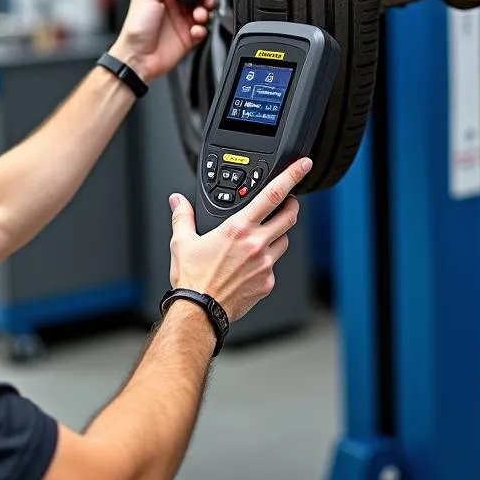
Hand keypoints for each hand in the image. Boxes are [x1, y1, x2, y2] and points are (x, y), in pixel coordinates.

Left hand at [109, 0, 213, 82]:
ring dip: (205, 12)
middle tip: (205, 1)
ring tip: (199, 16)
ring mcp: (180, 24)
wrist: (136, 57)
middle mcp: (173, 8)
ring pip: (203, 13)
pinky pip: (202, 31)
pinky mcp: (187, 39)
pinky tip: (195, 30)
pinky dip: (202, 29)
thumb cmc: (136, 28)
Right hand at [166, 158, 309, 321]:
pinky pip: (275, 265)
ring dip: (279, 233)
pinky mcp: (267, 283)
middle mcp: (256, 244)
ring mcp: (265, 264)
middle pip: (289, 216)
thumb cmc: (193, 280)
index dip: (291, 177)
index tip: (302, 166)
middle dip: (292, 204)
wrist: (200, 312)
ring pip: (284, 240)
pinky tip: (251, 264)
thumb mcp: (182, 241)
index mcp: (238, 228)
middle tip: (288, 200)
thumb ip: (182, 216)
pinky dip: (267, 260)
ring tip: (263, 235)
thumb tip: (177, 201)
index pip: (272, 195)